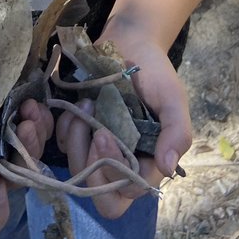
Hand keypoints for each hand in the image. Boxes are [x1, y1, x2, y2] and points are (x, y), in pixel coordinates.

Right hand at [0, 62, 52, 238]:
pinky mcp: (17, 124)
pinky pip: (40, 133)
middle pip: (14, 184)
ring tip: (30, 110)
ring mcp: (4, 147)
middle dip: (25, 161)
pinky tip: (32, 103)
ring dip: (36, 138)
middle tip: (25, 129)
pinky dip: (41, 120)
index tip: (0, 189)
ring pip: (31, 159)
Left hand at [56, 40, 190, 218]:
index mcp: (147, 162)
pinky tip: (75, 104)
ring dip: (76, 139)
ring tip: (86, 104)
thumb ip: (176, 133)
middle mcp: (121, 162)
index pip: (129, 188)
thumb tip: (168, 168)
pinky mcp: (77, 132)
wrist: (130, 42)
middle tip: (94, 131)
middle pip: (102, 196)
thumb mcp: (173, 99)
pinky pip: (62, 144)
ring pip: (78, 169)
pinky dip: (63, 127)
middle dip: (92, 168)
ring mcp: (96, 149)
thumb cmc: (156, 72)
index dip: (115, 170)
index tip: (106, 135)